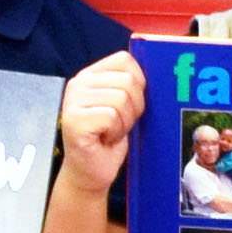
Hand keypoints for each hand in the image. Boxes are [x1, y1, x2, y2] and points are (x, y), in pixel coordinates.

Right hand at [59, 52, 145, 193]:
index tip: (129, 105)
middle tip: (119, 124)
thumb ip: (130, 85)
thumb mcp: (123, 105)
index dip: (138, 84)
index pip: (124, 60)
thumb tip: (159, 68)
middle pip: (127, 81)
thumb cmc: (109, 138)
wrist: (91, 172)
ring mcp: (73, 101)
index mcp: (90, 75)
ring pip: (121, 98)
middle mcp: (78, 83)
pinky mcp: (74, 120)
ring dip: (124, 122)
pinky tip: (104, 139)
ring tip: (111, 132)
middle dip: (134, 108)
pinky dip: (115, 132)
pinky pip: (111, 116)